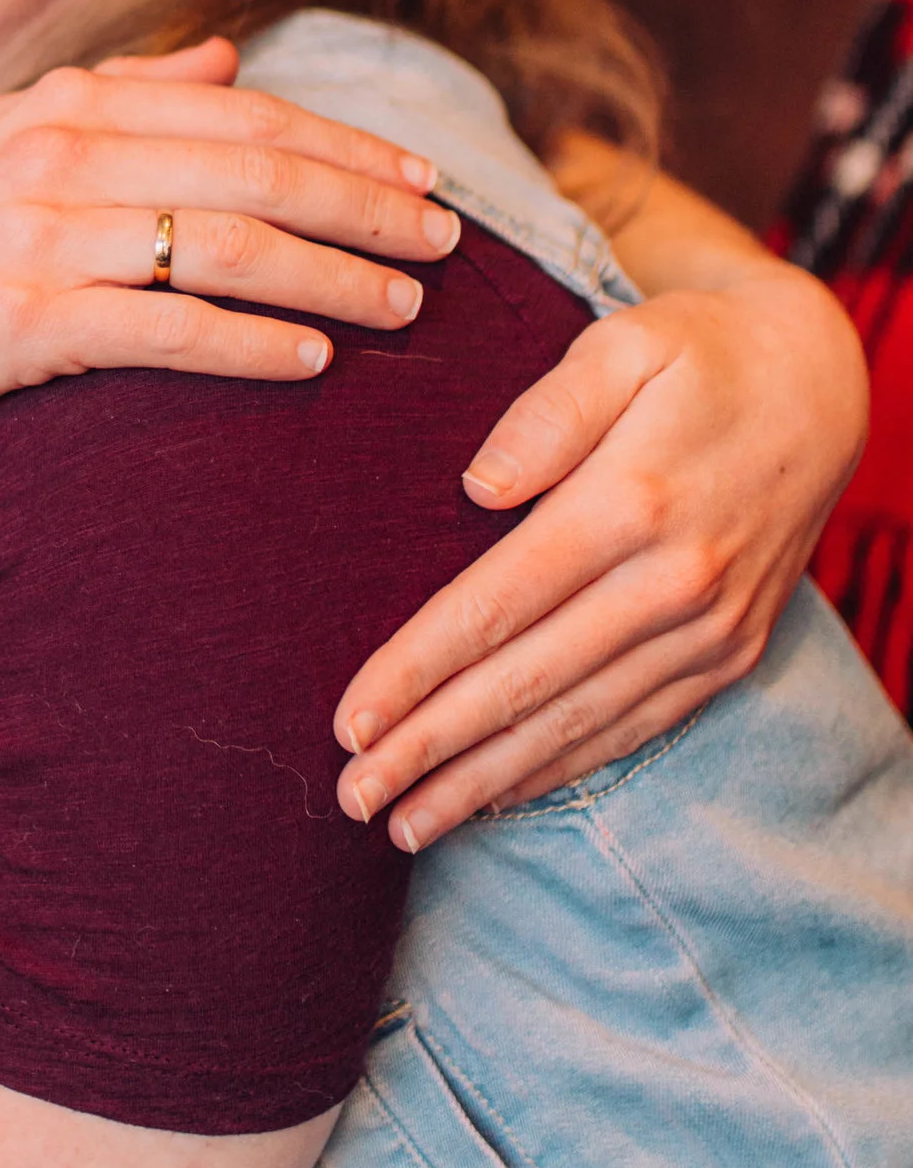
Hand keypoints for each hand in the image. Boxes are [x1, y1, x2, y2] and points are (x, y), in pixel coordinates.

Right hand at [0, 37, 458, 444]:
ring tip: (405, 309)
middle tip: (445, 244)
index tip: (423, 178)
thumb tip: (227, 55)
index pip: (242, 115)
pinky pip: (164, 329)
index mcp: (67, 104)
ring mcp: (40, 236)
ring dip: (332, 275)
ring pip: (225, 247)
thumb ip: (116, 91)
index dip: (344, 143)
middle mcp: (58, 155)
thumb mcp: (2, 137)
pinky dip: (249, 342)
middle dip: (364, 207)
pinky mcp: (24, 320)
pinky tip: (313, 358)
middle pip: (253, 172)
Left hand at [333, 259, 867, 848]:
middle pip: (526, 682)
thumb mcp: (623, 344)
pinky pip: (636, 727)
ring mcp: (708, 628)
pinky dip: (564, 769)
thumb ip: (547, 410)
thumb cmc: (697, 354)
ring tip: (406, 823)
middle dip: (430, 748)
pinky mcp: (730, 654)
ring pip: (578, 723)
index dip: (417, 671)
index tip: (348, 722)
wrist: (818, 387)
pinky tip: (499, 797)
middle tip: (351, 796)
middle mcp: (673, 583)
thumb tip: (479, 486)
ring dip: (486, 781)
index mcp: (631, 504)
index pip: (497, 605)